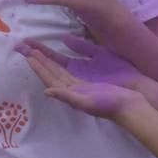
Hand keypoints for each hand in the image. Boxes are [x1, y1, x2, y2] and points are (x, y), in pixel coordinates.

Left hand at [20, 44, 144, 119]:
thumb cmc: (110, 105)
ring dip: (49, 62)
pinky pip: (72, 72)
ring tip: (39, 52)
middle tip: (28, 49)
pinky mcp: (91, 84)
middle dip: (41, 62)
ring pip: (61, 72)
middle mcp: (73, 90)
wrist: (129, 107)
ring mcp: (82, 87)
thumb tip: (47, 91)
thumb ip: (67, 96)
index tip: (29, 55)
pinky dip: (64, 65)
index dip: (40, 67)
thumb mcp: (87, 101)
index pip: (51, 77)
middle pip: (53, 73)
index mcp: (71, 93)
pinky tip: (61, 62)